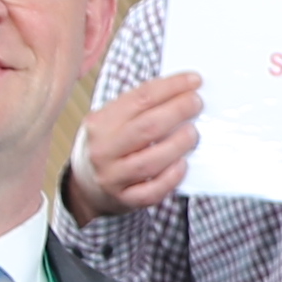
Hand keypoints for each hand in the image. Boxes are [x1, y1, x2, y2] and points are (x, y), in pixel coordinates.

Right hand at [65, 70, 202, 219]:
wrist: (85, 187)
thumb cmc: (108, 147)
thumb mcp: (111, 122)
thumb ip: (140, 109)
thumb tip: (182, 93)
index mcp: (100, 123)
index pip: (140, 98)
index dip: (171, 87)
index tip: (193, 81)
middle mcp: (103, 149)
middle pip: (147, 127)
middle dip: (177, 112)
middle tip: (196, 104)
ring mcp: (112, 177)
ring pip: (149, 161)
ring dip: (178, 145)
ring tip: (193, 133)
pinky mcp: (124, 200)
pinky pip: (151, 191)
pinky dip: (170, 178)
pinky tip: (183, 165)